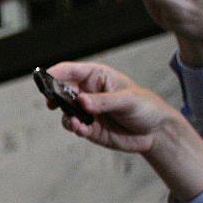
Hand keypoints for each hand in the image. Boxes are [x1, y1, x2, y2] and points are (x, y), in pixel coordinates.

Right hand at [44, 61, 202, 201]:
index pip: (72, 71)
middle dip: (54, 96)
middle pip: (62, 90)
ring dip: (66, 116)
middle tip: (52, 103)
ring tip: (74, 122)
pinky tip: (81, 129)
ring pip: (65, 111)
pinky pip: (75, 127)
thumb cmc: (146, 107)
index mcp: (97, 76)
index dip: (57, 72)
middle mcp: (88, 92)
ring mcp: (87, 111)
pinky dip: (74, 128)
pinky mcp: (89, 128)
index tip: (45, 77)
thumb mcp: (128, 100)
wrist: (156, 132)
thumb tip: (81, 101)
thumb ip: (104, 101)